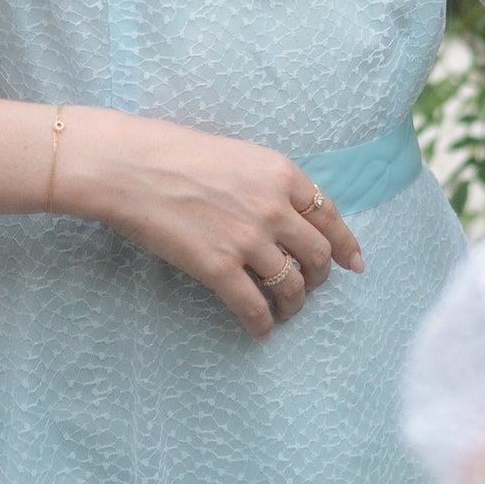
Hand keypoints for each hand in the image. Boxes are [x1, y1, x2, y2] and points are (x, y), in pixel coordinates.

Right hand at [54, 108, 365, 337]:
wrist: (130, 168)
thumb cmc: (175, 154)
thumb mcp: (239, 155)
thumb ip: (268, 183)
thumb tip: (288, 215)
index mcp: (282, 174)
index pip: (329, 216)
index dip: (345, 245)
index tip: (353, 264)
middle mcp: (274, 208)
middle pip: (317, 255)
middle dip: (319, 277)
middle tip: (310, 287)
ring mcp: (248, 240)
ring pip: (292, 286)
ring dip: (294, 304)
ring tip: (286, 311)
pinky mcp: (219, 268)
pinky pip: (254, 307)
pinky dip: (263, 323)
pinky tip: (260, 329)